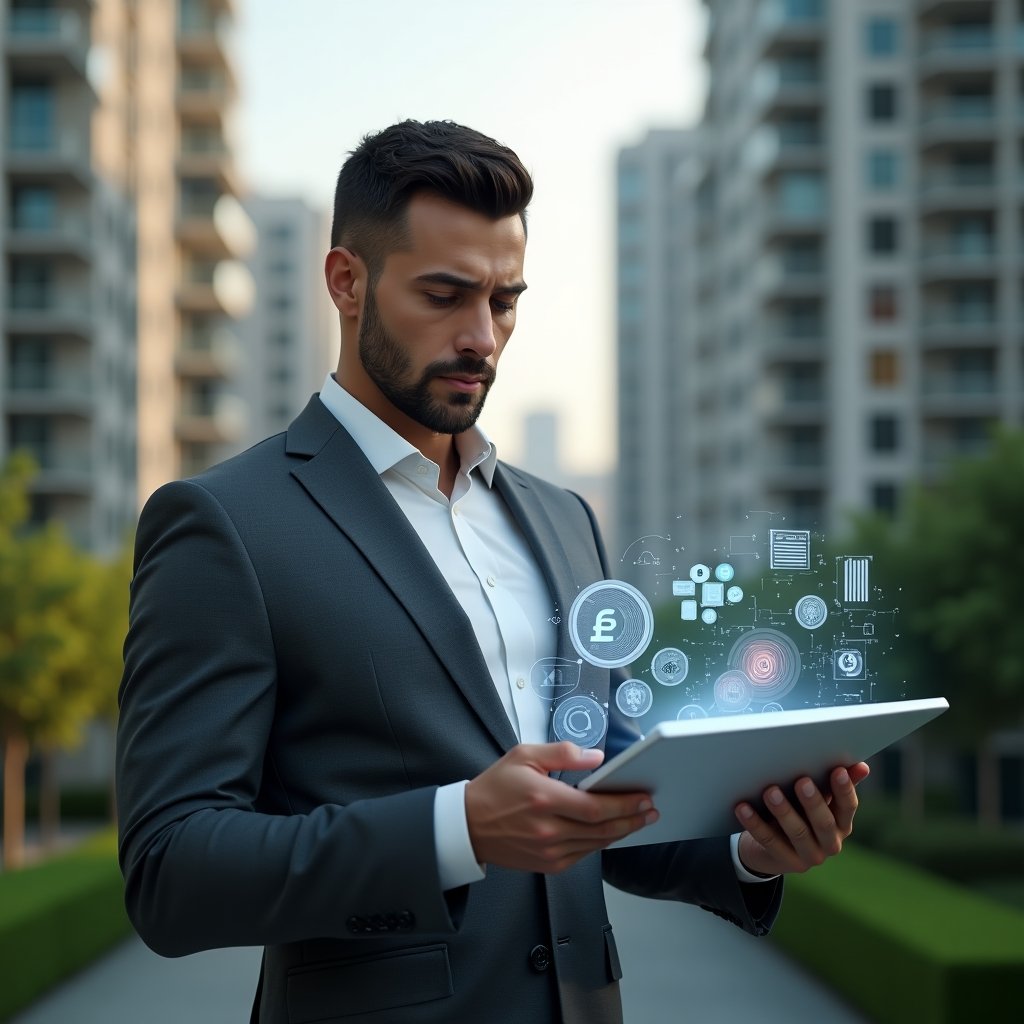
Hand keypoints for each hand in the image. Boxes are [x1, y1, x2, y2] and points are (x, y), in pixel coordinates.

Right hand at [465, 741, 657, 873]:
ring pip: (596, 843)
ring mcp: (548, 851)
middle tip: (651, 809)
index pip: (595, 807)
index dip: (624, 804)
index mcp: (543, 799)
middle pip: (602, 828)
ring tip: (640, 820)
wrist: (468, 825)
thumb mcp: (524, 755)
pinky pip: (583, 854)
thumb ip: (562, 753)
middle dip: (631, 818)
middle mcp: (548, 829)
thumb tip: (595, 757)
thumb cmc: (495, 787)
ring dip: (621, 832)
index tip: (643, 796)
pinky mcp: (548, 864)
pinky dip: (600, 843)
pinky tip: (612, 832)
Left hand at [734, 762, 869, 876]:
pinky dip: (755, 823)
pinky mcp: (784, 863)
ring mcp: (809, 857)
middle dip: (813, 802)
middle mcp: (830, 844)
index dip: (844, 789)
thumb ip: (834, 784)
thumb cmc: (799, 812)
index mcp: (842, 824)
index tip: (837, 770)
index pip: (848, 807)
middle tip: (801, 781)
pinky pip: (768, 841)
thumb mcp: (818, 800)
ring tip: (770, 792)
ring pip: (796, 833)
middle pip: (823, 823)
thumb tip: (861, 766)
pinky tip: (743, 807)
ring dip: (783, 812)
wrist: (771, 849)